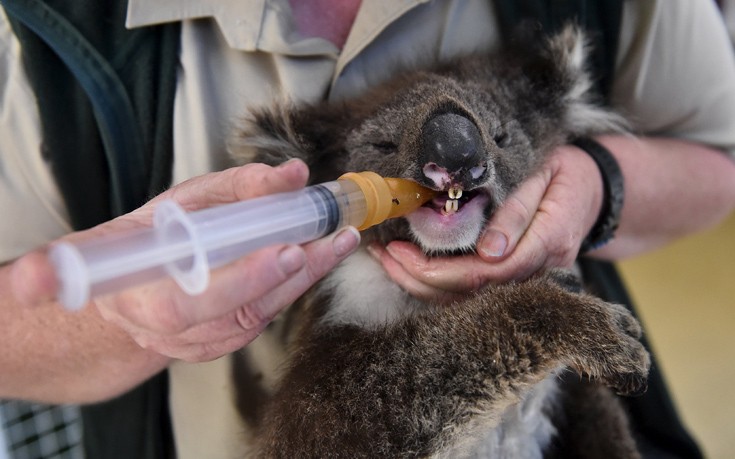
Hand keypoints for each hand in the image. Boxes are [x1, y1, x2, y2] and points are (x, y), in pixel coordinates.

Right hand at [11, 159, 359, 361]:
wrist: (130, 281)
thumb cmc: (156, 233)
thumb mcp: (188, 198)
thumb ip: (240, 186)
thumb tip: (295, 174)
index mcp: (139, 294)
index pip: (190, 302)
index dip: (242, 280)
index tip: (288, 251)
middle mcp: (164, 331)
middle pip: (236, 316)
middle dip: (289, 277)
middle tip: (332, 242)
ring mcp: (192, 345)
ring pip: (254, 321)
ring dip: (300, 282)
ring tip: (336, 244)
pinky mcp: (217, 346)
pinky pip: (258, 322)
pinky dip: (288, 290)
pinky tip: (313, 262)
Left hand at [369, 144, 602, 300]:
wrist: (595, 188)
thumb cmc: (566, 172)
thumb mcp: (544, 175)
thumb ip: (517, 212)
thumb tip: (489, 252)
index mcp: (549, 242)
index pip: (489, 271)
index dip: (440, 269)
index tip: (400, 251)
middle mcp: (539, 270)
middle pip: (473, 292)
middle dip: (420, 278)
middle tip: (383, 255)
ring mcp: (528, 279)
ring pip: (470, 299)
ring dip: (422, 284)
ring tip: (387, 261)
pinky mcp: (515, 279)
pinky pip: (473, 292)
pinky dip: (437, 284)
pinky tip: (410, 269)